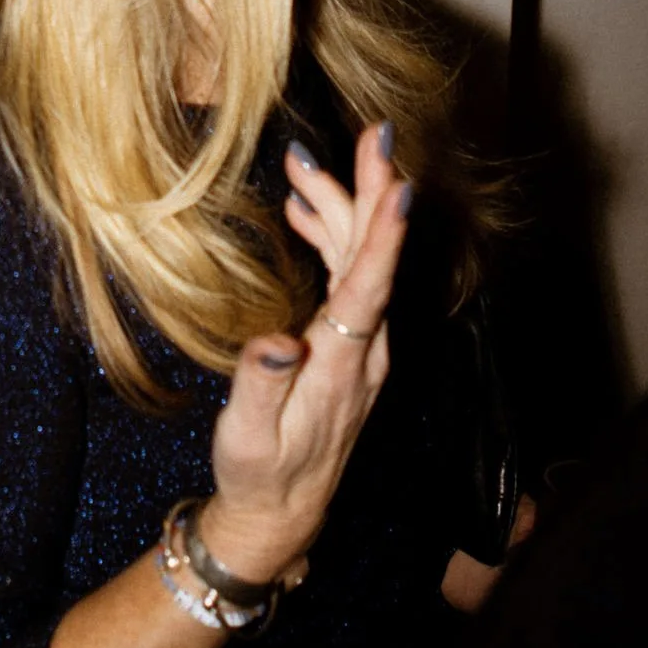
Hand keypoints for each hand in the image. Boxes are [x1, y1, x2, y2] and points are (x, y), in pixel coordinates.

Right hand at [202, 119, 413, 583]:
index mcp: (343, 366)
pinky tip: (307, 215)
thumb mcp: (249, 435)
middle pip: (372, 258)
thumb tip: (276, 341)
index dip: (384, 235)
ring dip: (343, 208)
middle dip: (370, 193)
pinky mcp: (347, 346)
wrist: (280, 514)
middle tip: (369, 134)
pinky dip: (332, 238)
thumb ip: (262, 384)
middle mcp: (364, 350)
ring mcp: (360, 346)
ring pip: (360, 262)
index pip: (369, 287)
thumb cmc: (260, 473)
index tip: (398, 184)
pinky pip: (349, 278)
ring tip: (307, 161)